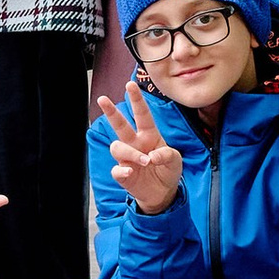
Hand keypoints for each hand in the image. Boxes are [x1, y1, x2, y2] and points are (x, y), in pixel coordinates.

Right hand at [98, 79, 182, 214]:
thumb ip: (167, 154)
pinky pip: (116, 169)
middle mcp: (135, 144)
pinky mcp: (123, 174)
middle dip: (111, 112)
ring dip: (131, 153)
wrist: (163, 194)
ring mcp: (127, 158)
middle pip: (120, 125)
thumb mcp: (175, 160)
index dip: (136, 99)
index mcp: (149, 135)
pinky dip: (122, 170)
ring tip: (145, 161)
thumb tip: (152, 155)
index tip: (130, 84)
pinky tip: (130, 172)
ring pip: (118, 147)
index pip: (141, 114)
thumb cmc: (168, 171)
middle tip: (103, 99)